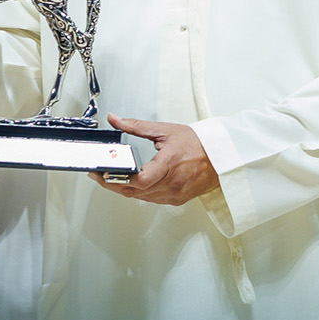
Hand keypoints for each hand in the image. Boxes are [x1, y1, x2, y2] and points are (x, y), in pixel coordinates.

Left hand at [96, 116, 218, 206]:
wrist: (218, 157)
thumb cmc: (197, 144)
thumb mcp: (164, 130)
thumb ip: (136, 126)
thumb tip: (115, 120)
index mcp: (169, 164)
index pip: (139, 180)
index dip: (118, 179)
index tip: (104, 173)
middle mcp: (172, 183)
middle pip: (135, 191)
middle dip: (113, 184)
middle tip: (100, 176)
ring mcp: (174, 194)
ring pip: (141, 197)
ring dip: (125, 189)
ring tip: (113, 179)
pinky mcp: (176, 199)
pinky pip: (152, 199)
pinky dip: (140, 193)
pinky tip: (134, 185)